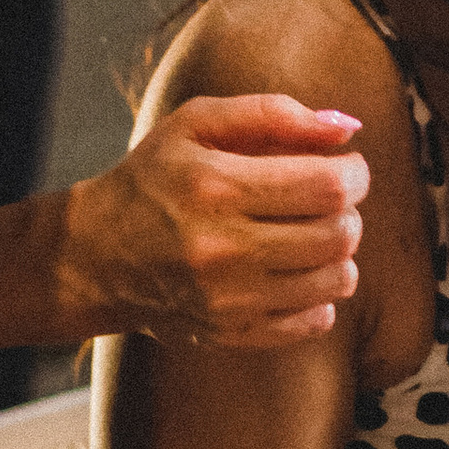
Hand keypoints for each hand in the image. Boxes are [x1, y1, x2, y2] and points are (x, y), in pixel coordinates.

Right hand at [64, 94, 370, 348]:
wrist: (94, 257)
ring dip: (340, 253)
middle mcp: (221, 249)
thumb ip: (273, 114)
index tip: (345, 167)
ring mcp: (228, 301)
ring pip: (335, 280)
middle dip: (349, 211)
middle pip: (338, 234)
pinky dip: (321, 295)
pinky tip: (294, 272)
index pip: (327, 186)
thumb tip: (347, 127)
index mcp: (215, 187)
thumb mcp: (196, 124)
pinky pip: (315, 320)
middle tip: (328, 200)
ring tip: (313, 235)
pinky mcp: (232, 334)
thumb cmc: (153, 179)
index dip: (353, 173)